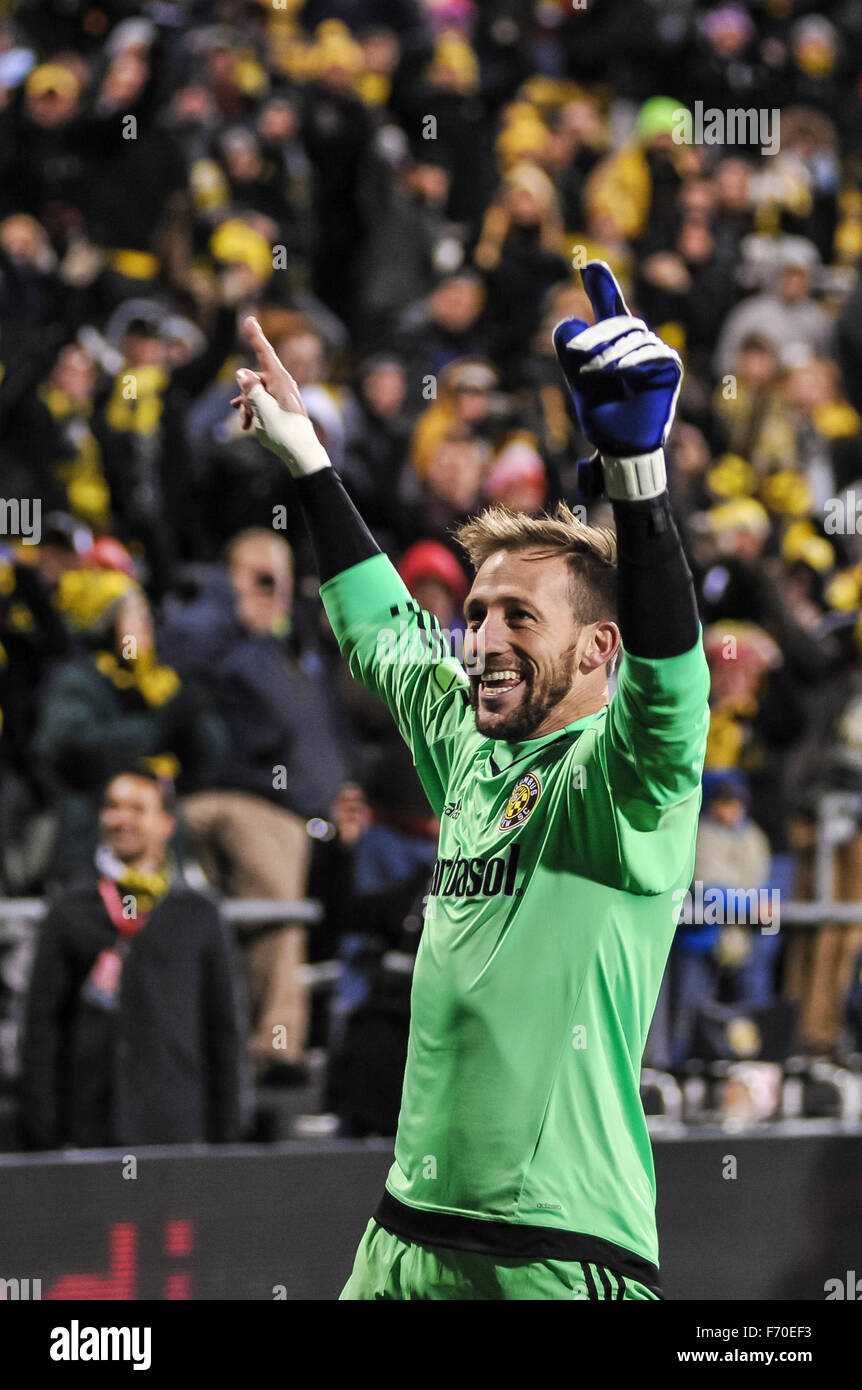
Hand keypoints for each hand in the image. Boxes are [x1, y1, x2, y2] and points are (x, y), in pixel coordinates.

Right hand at [231, 317, 330, 477]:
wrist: (301, 453)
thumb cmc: (283, 431)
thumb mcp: (261, 409)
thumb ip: (250, 388)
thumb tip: (242, 372)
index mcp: (280, 380)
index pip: (264, 352)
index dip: (255, 336)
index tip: (249, 319)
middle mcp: (283, 384)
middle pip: (255, 378)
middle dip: (244, 394)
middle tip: (243, 415)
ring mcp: (283, 395)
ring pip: (256, 392)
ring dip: (247, 406)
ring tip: (245, 424)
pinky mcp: (282, 406)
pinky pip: (263, 402)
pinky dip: (254, 411)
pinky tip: (248, 426)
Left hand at [553, 262, 681, 496]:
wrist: (620, 446)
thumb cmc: (602, 417)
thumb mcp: (578, 380)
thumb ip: (570, 350)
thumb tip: (569, 320)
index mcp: (615, 346)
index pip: (610, 308)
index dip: (602, 286)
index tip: (590, 265)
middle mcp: (637, 345)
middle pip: (618, 321)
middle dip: (596, 335)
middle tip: (577, 351)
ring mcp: (656, 354)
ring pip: (633, 337)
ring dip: (609, 354)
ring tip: (592, 374)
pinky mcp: (669, 368)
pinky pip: (651, 353)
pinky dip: (632, 362)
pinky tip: (619, 373)